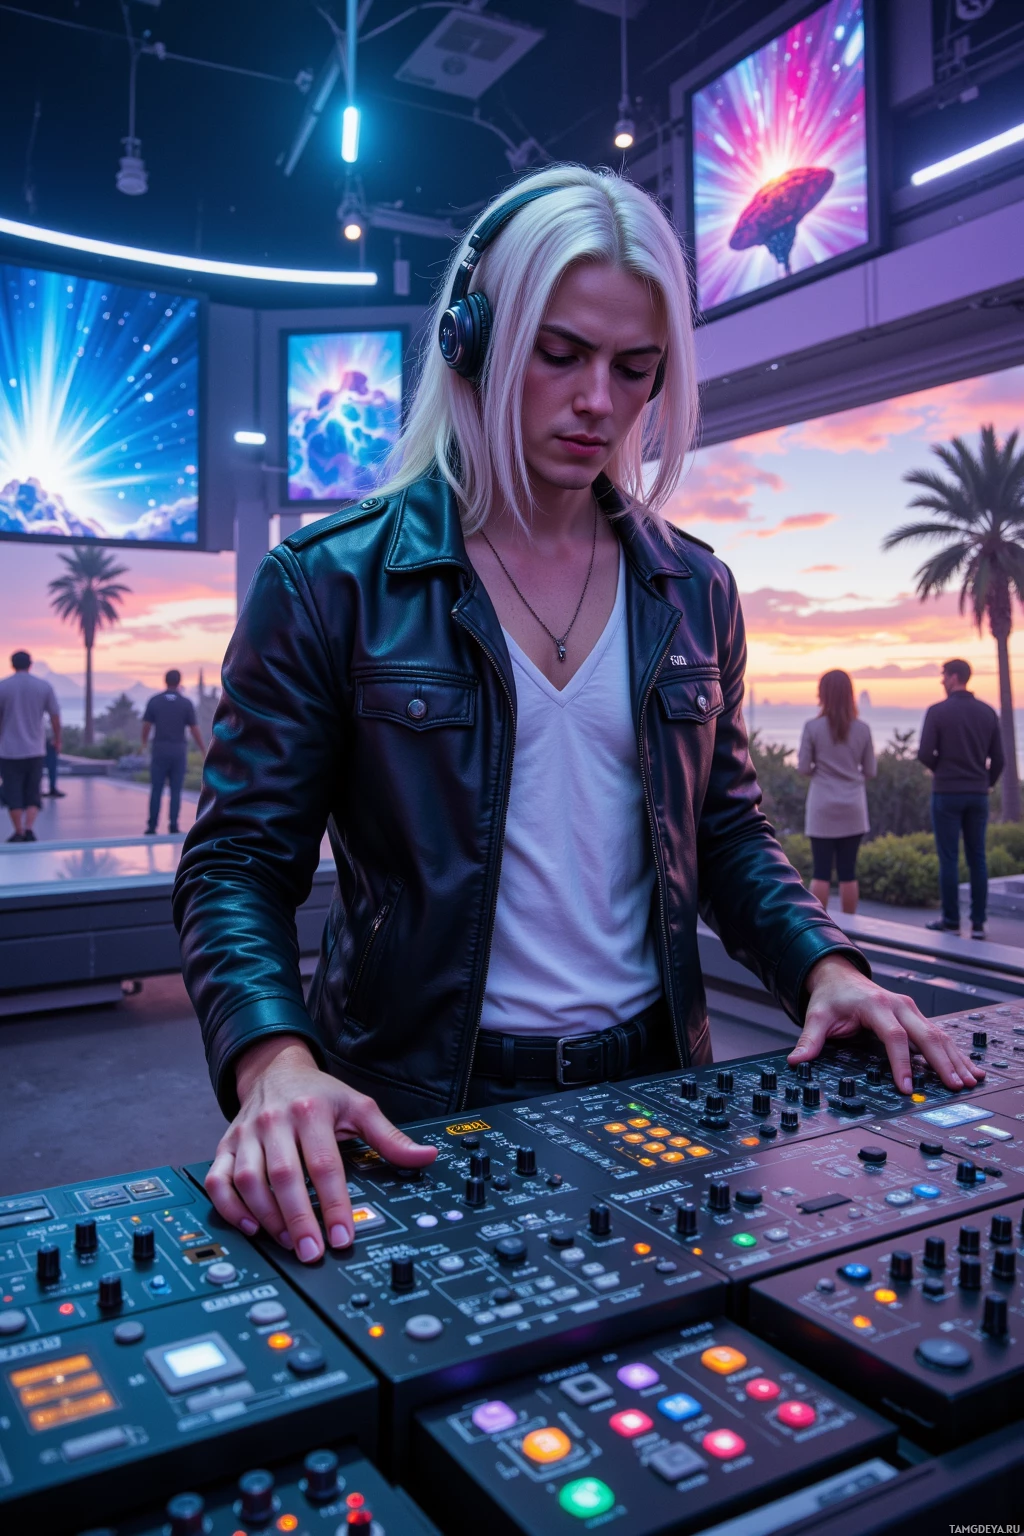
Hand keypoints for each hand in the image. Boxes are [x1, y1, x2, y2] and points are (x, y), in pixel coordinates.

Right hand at [205, 1035, 436, 1261]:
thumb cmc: (318, 1093)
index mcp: (311, 1111)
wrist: (273, 1069)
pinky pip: (218, 1180)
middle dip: (299, 1220)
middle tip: (313, 1252)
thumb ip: (389, 1137)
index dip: (333, 1204)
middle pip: (284, 1177)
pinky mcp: (225, 1145)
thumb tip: (426, 1157)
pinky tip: (251, 1227)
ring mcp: (246, 1135)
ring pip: (248, 1181)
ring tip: (290, 1243)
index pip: (324, 1164)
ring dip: (268, 1217)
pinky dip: (230, 1207)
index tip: (342, 1236)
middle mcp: (274, 1122)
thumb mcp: (358, 1106)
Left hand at [791, 956, 984, 1094]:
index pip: (894, 1036)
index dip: (902, 1062)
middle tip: (955, 1085)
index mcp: (876, 1005)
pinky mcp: (917, 1016)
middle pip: (926, 1034)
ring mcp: (911, 1010)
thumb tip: (796, 1061)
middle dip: (942, 1062)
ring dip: (955, 1058)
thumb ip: (810, 1039)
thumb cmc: (831, 997)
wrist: (839, 975)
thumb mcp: (817, 1015)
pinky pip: (940, 1035)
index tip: (906, 1086)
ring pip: (939, 1034)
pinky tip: (969, 1068)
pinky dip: (955, 1052)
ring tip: (970, 1080)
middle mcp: (899, 1005)